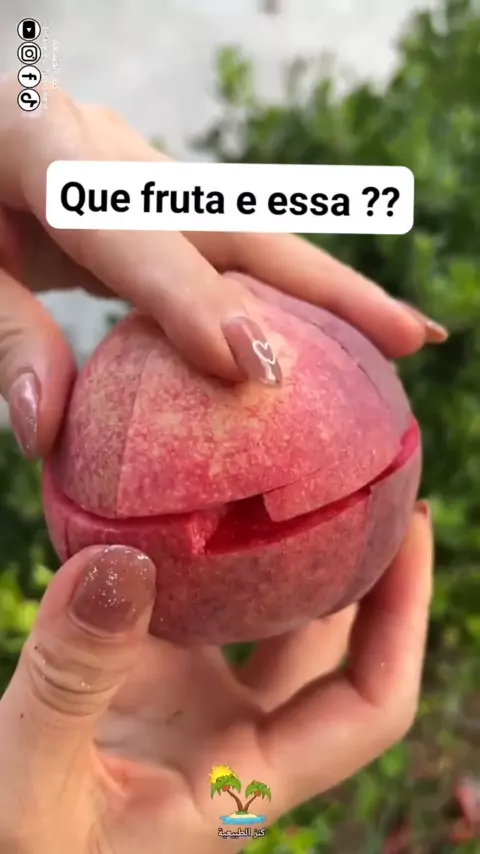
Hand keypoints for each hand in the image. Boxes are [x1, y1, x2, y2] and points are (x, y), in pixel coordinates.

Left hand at [0, 77, 445, 459]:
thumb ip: (3, 334)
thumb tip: (44, 432)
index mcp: (44, 145)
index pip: (133, 228)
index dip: (192, 298)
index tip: (249, 366)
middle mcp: (111, 149)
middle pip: (235, 219)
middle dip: (327, 285)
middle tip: (407, 339)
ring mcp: (136, 167)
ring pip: (246, 232)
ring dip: (324, 288)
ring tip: (394, 338)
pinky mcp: (147, 195)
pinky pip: (222, 246)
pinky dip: (275, 291)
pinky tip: (311, 331)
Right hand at [0, 505, 431, 853]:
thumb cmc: (19, 851)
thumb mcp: (33, 781)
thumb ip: (70, 681)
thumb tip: (118, 565)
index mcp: (243, 779)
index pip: (370, 703)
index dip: (406, 618)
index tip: (411, 529)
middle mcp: (235, 736)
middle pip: (336, 646)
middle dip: (368, 568)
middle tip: (371, 477)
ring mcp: (193, 701)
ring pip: (266, 616)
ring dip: (289, 553)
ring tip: (303, 473)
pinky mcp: (148, 673)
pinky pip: (194, 600)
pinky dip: (202, 550)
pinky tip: (199, 497)